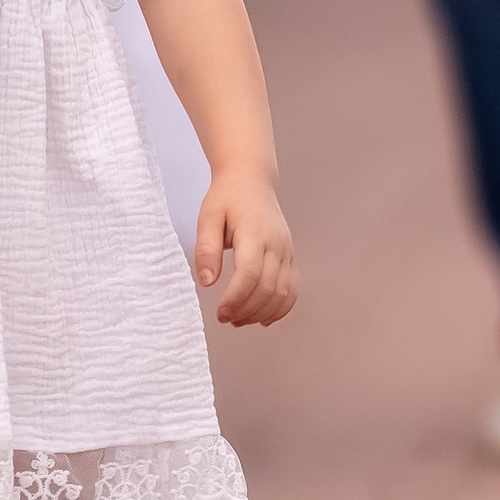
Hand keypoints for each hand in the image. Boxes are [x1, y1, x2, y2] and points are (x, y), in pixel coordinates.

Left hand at [196, 166, 298, 325]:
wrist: (251, 180)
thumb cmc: (228, 198)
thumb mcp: (208, 217)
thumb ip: (206, 249)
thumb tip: (206, 281)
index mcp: (254, 232)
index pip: (250, 273)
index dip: (236, 298)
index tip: (220, 313)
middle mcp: (276, 243)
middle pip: (267, 288)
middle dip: (246, 310)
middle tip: (225, 318)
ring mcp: (287, 250)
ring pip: (282, 292)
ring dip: (261, 312)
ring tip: (239, 319)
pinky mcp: (291, 256)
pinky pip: (293, 288)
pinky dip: (280, 308)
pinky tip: (262, 317)